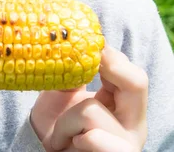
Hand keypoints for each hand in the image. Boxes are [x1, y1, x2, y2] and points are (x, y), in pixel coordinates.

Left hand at [30, 44, 147, 151]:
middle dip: (111, 64)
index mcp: (124, 104)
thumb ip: (72, 71)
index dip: (110, 54)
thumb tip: (69, 40)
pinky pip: (88, 137)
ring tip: (59, 132)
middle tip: (92, 56)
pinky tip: (63, 144)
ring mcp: (126, 143)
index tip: (88, 41)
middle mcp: (133, 123)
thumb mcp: (64, 93)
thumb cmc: (56, 124)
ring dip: (65, 119)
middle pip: (136, 82)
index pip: (131, 73)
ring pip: (92, 110)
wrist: (44, 151)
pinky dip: (66, 136)